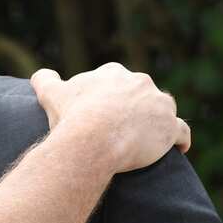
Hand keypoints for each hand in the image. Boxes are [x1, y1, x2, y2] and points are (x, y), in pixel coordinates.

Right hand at [31, 63, 190, 172]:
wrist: (93, 139)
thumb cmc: (72, 117)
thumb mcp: (52, 94)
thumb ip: (45, 80)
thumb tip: (40, 75)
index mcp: (114, 74)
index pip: (116, 81)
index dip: (110, 97)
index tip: (103, 112)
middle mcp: (140, 82)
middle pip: (141, 93)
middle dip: (135, 107)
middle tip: (122, 129)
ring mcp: (158, 104)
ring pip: (163, 109)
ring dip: (158, 121)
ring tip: (150, 139)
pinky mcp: (169, 127)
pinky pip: (181, 132)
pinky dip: (180, 140)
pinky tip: (178, 149)